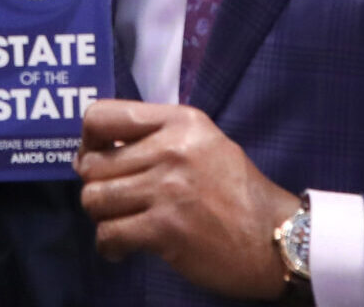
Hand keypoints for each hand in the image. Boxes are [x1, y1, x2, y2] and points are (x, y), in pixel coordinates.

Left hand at [75, 99, 301, 299]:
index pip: (102, 115)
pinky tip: (124, 248)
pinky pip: (108, 234)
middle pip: (92, 164)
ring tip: (122, 223)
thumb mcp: (204, 144)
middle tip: (115, 200)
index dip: (88, 140)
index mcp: (180, 121)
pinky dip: (110, 246)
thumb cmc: (237, 193)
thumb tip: (98, 149)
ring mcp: (167, 189)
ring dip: (103, 217)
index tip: (96, 158)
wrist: (274, 238)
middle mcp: (171, 149)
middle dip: (96, 186)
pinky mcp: (165, 228)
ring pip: (94, 199)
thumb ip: (158, 138)